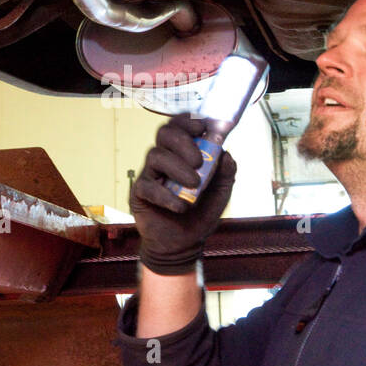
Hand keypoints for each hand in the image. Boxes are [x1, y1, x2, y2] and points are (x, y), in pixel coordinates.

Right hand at [129, 112, 237, 274]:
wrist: (184, 244)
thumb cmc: (200, 213)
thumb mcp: (221, 192)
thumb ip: (226, 172)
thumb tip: (225, 154)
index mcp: (183, 153)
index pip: (179, 126)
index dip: (189, 122)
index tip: (202, 129)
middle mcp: (165, 159)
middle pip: (164, 133)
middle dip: (183, 142)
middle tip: (199, 161)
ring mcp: (150, 174)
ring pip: (155, 155)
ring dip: (177, 168)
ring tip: (194, 185)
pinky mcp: (140, 193)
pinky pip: (147, 185)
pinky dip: (166, 195)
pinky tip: (181, 207)